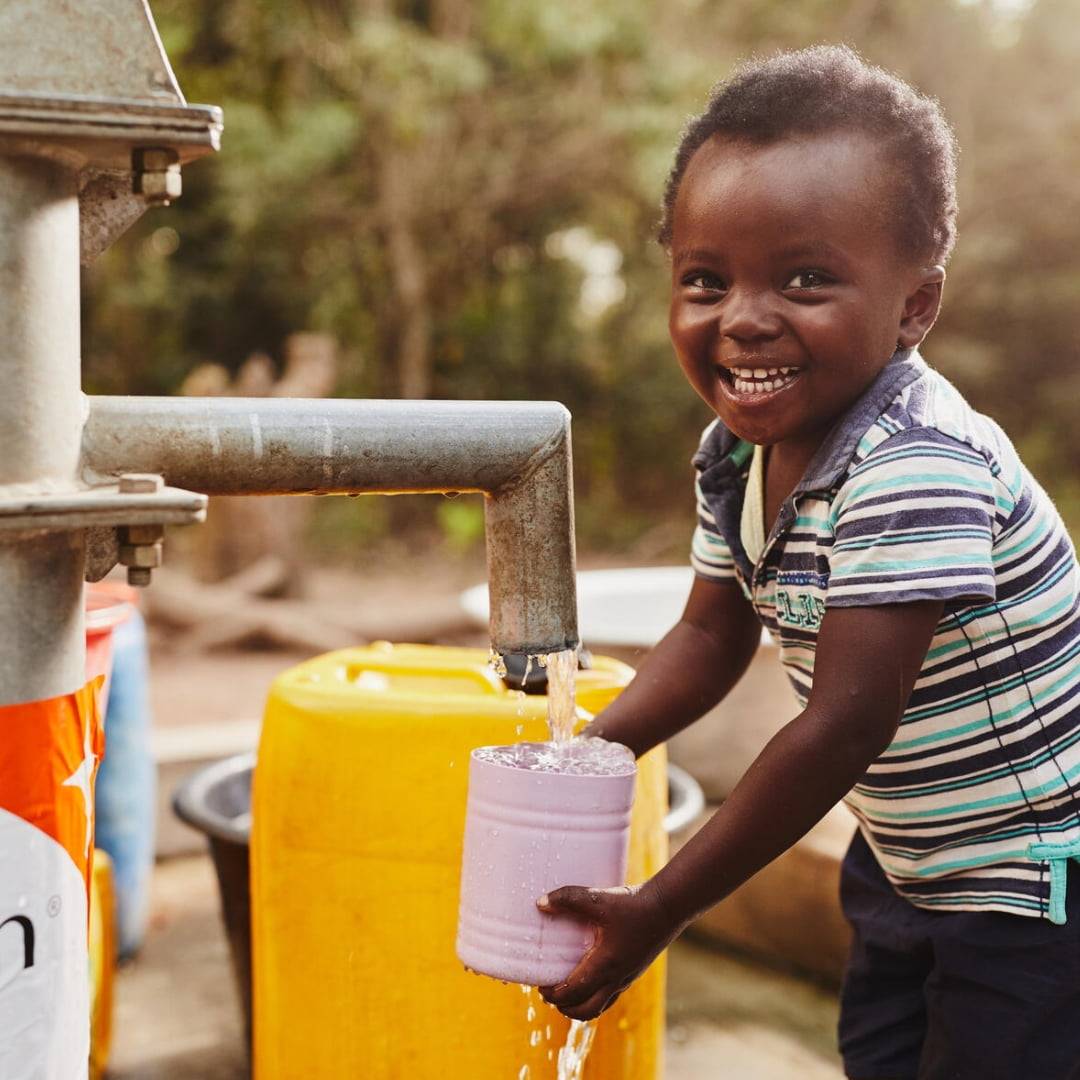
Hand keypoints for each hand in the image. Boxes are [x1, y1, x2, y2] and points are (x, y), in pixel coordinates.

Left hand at [535, 882, 677, 1020]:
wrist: (668, 907)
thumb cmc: (633, 904)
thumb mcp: (598, 899)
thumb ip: (568, 898)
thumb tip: (540, 903)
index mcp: (605, 966)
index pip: (573, 994)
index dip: (553, 994)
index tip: (539, 985)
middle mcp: (616, 978)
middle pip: (585, 1010)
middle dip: (563, 1007)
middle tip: (549, 993)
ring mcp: (626, 978)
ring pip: (599, 1007)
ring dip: (579, 1006)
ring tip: (564, 992)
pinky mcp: (633, 972)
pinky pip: (610, 997)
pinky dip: (594, 998)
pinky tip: (588, 981)